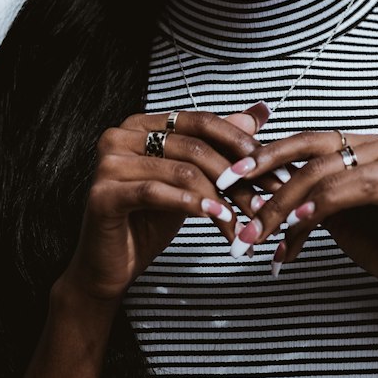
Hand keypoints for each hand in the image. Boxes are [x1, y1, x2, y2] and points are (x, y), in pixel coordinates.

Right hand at [55, 101, 275, 303]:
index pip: (200, 122)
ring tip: (246, 220)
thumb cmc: (149, 221)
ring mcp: (108, 163)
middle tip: (266, 202)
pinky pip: (157, 192)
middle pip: (194, 147)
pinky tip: (219, 219)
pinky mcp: (103, 193)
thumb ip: (219, 146)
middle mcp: (121, 135)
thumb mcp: (190, 180)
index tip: (274, 169)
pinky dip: (193, 206)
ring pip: (182, 171)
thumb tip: (260, 112)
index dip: (240, 144)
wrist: (111, 265)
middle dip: (237, 176)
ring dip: (221, 198)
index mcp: (142, 124)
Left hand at [225, 129, 377, 318]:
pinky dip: (323, 205)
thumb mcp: (330, 218)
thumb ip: (302, 199)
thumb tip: (253, 195)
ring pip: (327, 173)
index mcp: (363, 145)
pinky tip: (298, 223)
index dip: (264, 155)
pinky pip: (355, 188)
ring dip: (286, 204)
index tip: (227, 177)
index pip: (305, 141)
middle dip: (267, 183)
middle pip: (311, 155)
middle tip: (234, 208)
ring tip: (259, 232)